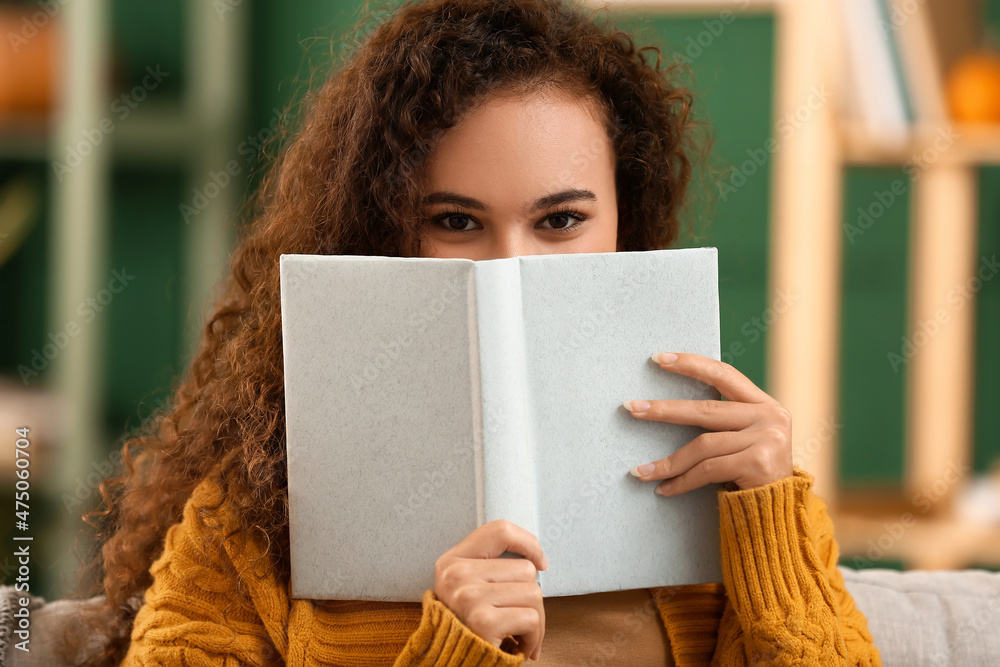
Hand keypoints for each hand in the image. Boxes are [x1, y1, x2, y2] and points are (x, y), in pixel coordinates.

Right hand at [434, 519, 547, 660]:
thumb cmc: (469, 628)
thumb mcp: (467, 589)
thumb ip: (490, 568)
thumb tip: (538, 559)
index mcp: (451, 561)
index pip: (499, 531)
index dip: (528, 543)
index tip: (541, 562)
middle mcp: (456, 575)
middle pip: (525, 569)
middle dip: (531, 598)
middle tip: (518, 618)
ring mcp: (468, 597)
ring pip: (533, 592)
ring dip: (535, 620)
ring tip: (517, 633)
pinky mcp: (483, 622)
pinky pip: (532, 619)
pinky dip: (534, 637)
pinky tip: (518, 646)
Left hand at [624, 352, 792, 493]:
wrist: (778, 515)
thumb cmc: (751, 475)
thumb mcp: (744, 439)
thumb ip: (724, 419)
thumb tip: (669, 405)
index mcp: (765, 404)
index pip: (724, 374)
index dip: (691, 364)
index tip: (659, 358)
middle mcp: (770, 416)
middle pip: (706, 409)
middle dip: (663, 410)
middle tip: (631, 408)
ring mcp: (767, 439)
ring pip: (703, 445)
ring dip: (668, 462)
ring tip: (641, 472)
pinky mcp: (758, 463)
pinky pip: (707, 470)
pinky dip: (682, 481)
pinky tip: (664, 489)